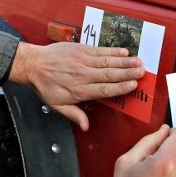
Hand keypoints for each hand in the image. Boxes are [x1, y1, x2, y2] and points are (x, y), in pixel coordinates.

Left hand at [8, 42, 144, 130]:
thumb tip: (85, 127)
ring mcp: (82, 61)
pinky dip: (112, 51)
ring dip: (124, 61)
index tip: (133, 85)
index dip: (120, 87)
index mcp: (80, 90)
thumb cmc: (45, 85)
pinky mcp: (80, 49)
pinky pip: (100, 50)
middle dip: (127, 73)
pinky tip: (124, 52)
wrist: (33, 65)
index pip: (104, 90)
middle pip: (110, 74)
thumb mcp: (56, 105)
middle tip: (142, 72)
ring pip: (107, 61)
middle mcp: (83, 75)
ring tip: (138, 61)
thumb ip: (74, 114)